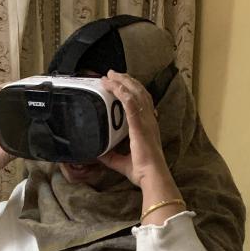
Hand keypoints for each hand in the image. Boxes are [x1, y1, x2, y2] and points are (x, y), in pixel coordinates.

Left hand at [97, 70, 169, 187]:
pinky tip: (113, 85)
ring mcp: (145, 121)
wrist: (152, 176)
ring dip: (121, 82)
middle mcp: (149, 120)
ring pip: (134, 93)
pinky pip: (131, 104)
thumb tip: (98, 153)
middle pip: (138, 92)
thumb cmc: (142, 171)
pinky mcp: (139, 126)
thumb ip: (111, 156)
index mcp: (147, 126)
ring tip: (110, 75)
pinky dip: (122, 92)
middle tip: (112, 74)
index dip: (131, 90)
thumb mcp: (122, 162)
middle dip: (125, 80)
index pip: (141, 101)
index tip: (119, 83)